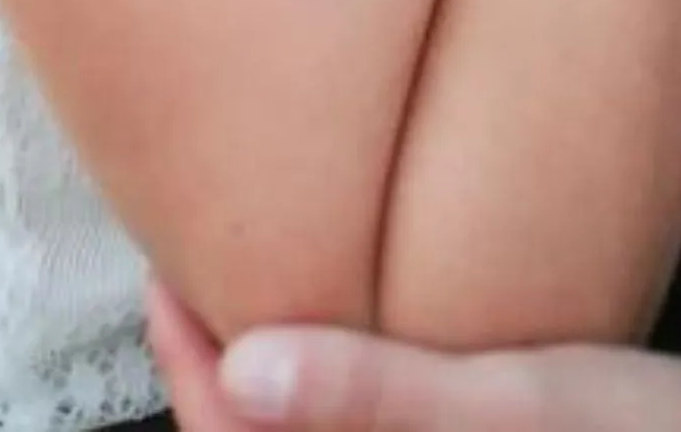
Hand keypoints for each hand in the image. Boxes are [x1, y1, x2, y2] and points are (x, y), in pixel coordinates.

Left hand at [145, 281, 680, 431]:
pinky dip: (334, 410)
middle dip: (214, 383)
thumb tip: (241, 366)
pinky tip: (343, 348)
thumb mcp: (515, 402)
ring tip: (252, 298)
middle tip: (188, 273)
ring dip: (267, 401)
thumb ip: (375, 391)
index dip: (191, 368)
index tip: (165, 270)